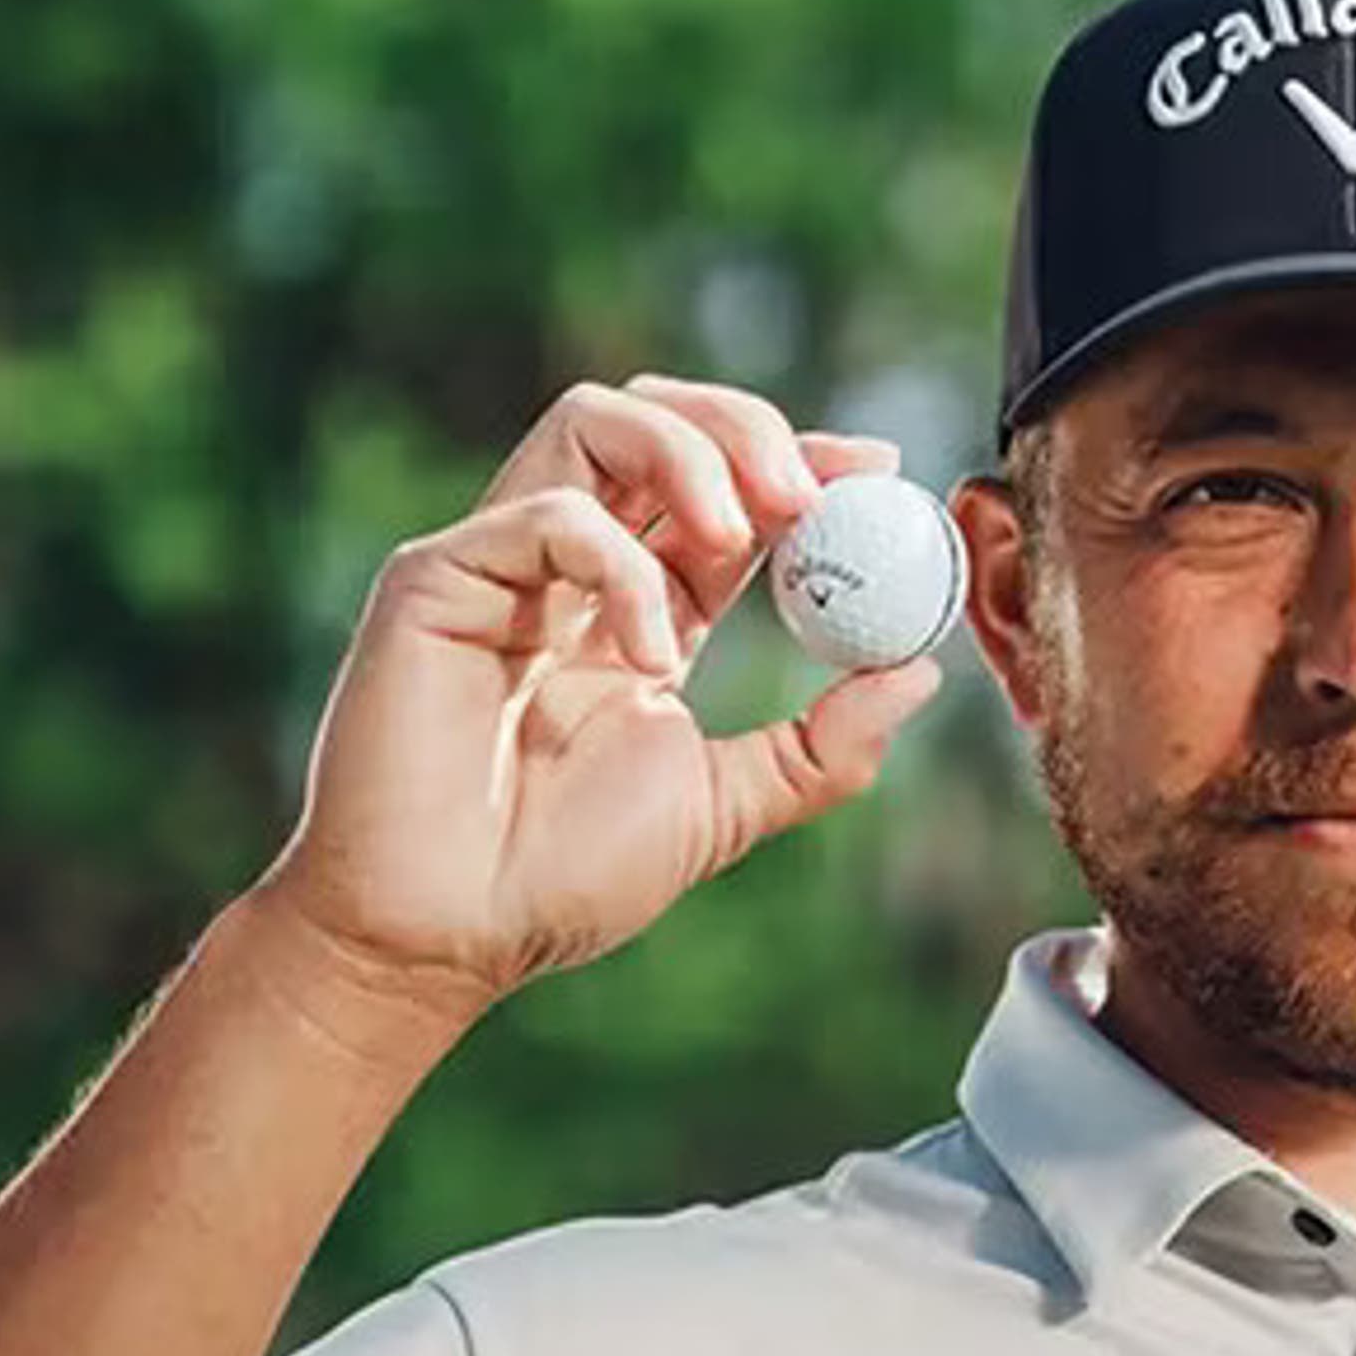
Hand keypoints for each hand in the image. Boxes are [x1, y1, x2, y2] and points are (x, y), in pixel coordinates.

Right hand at [254, 376, 941, 1031]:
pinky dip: (622, 564)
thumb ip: (822, 747)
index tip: (878, 469)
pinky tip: (650, 653)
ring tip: (746, 534)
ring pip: (593, 419)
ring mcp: (498, 562)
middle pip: (656, 417)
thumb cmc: (562, 878)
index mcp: (636, 605)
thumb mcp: (726, 806)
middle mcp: (568, 566)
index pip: (721, 491)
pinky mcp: (435, 577)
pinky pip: (548, 514)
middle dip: (748, 429)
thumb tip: (921, 674)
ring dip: (690, 455)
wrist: (446, 938)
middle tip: (813, 495)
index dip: (799, 460)